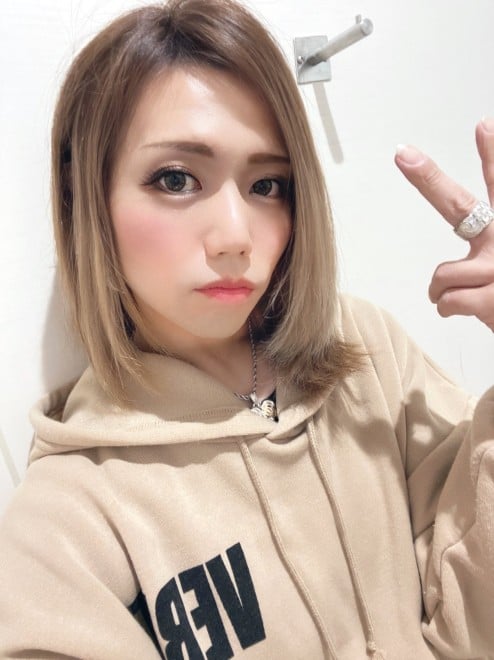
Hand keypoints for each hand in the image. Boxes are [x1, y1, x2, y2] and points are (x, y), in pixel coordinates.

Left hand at [394, 118, 493, 329]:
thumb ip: (486, 237)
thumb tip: (459, 255)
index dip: (492, 153)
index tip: (482, 124)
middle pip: (459, 204)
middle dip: (428, 178)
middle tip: (403, 155)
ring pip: (442, 274)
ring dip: (444, 291)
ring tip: (468, 296)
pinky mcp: (491, 298)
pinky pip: (446, 301)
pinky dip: (448, 309)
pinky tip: (468, 311)